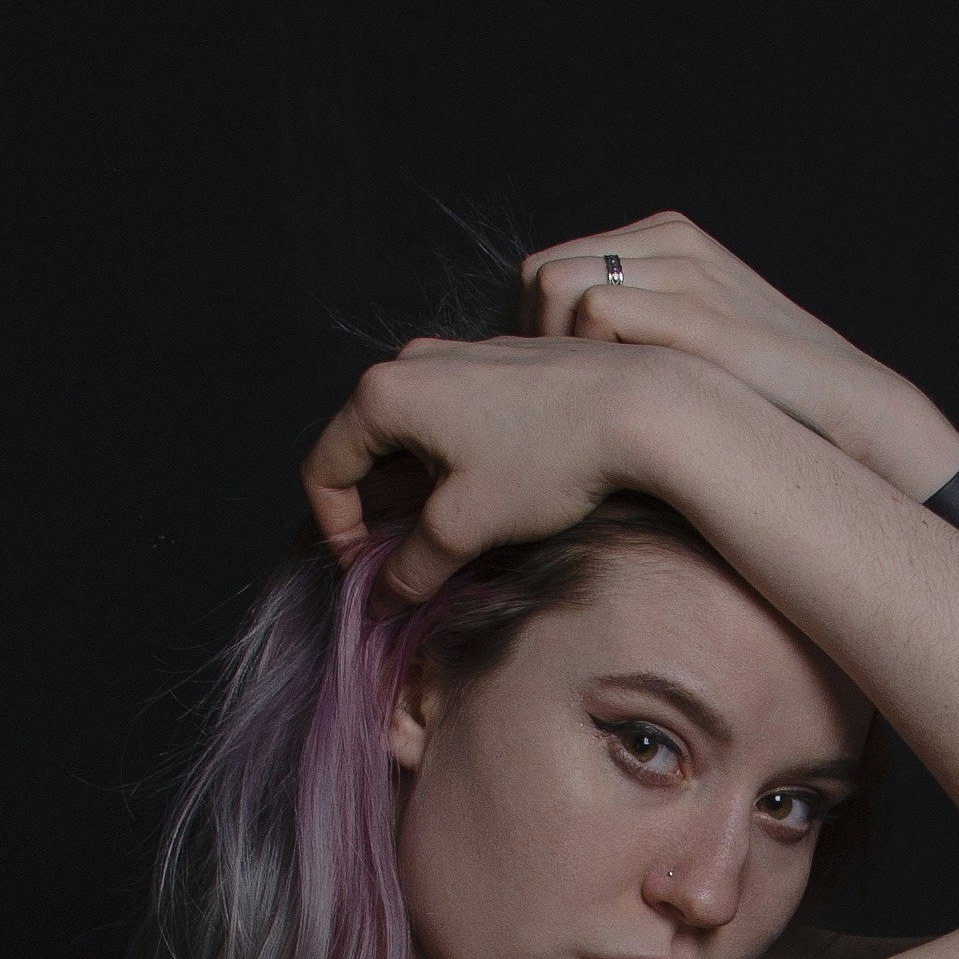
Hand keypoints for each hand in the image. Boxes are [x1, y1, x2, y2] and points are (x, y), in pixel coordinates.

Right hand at [298, 334, 713, 598]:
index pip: (322, 469)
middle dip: (378, 511)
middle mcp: (411, 362)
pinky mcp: (496, 361)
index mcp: (382, 394)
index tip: (368, 572)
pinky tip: (494, 490)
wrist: (635, 407)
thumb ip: (411, 567)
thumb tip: (379, 602)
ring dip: (418, 487)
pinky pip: (450, 415)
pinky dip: (452, 459)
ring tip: (455, 530)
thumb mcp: (466, 526)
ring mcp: (455, 355)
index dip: (335, 531)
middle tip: (409, 558)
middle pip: (363, 448)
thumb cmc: (545, 459)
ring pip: (410, 433)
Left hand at [513, 209, 958, 499]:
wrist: (849, 413)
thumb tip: (563, 367)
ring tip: (576, 406)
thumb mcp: (695, 348)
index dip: (534, 332)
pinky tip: (603, 407)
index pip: (552, 267)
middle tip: (556, 404)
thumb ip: (640, 333)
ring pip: (558, 285)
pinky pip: (597, 313)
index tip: (552, 391)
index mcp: (668, 241)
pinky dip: (582, 359)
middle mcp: (670, 242)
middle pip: (542, 273)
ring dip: (550, 349)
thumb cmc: (767, 401)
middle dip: (531, 339)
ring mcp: (684, 270)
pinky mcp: (696, 310)